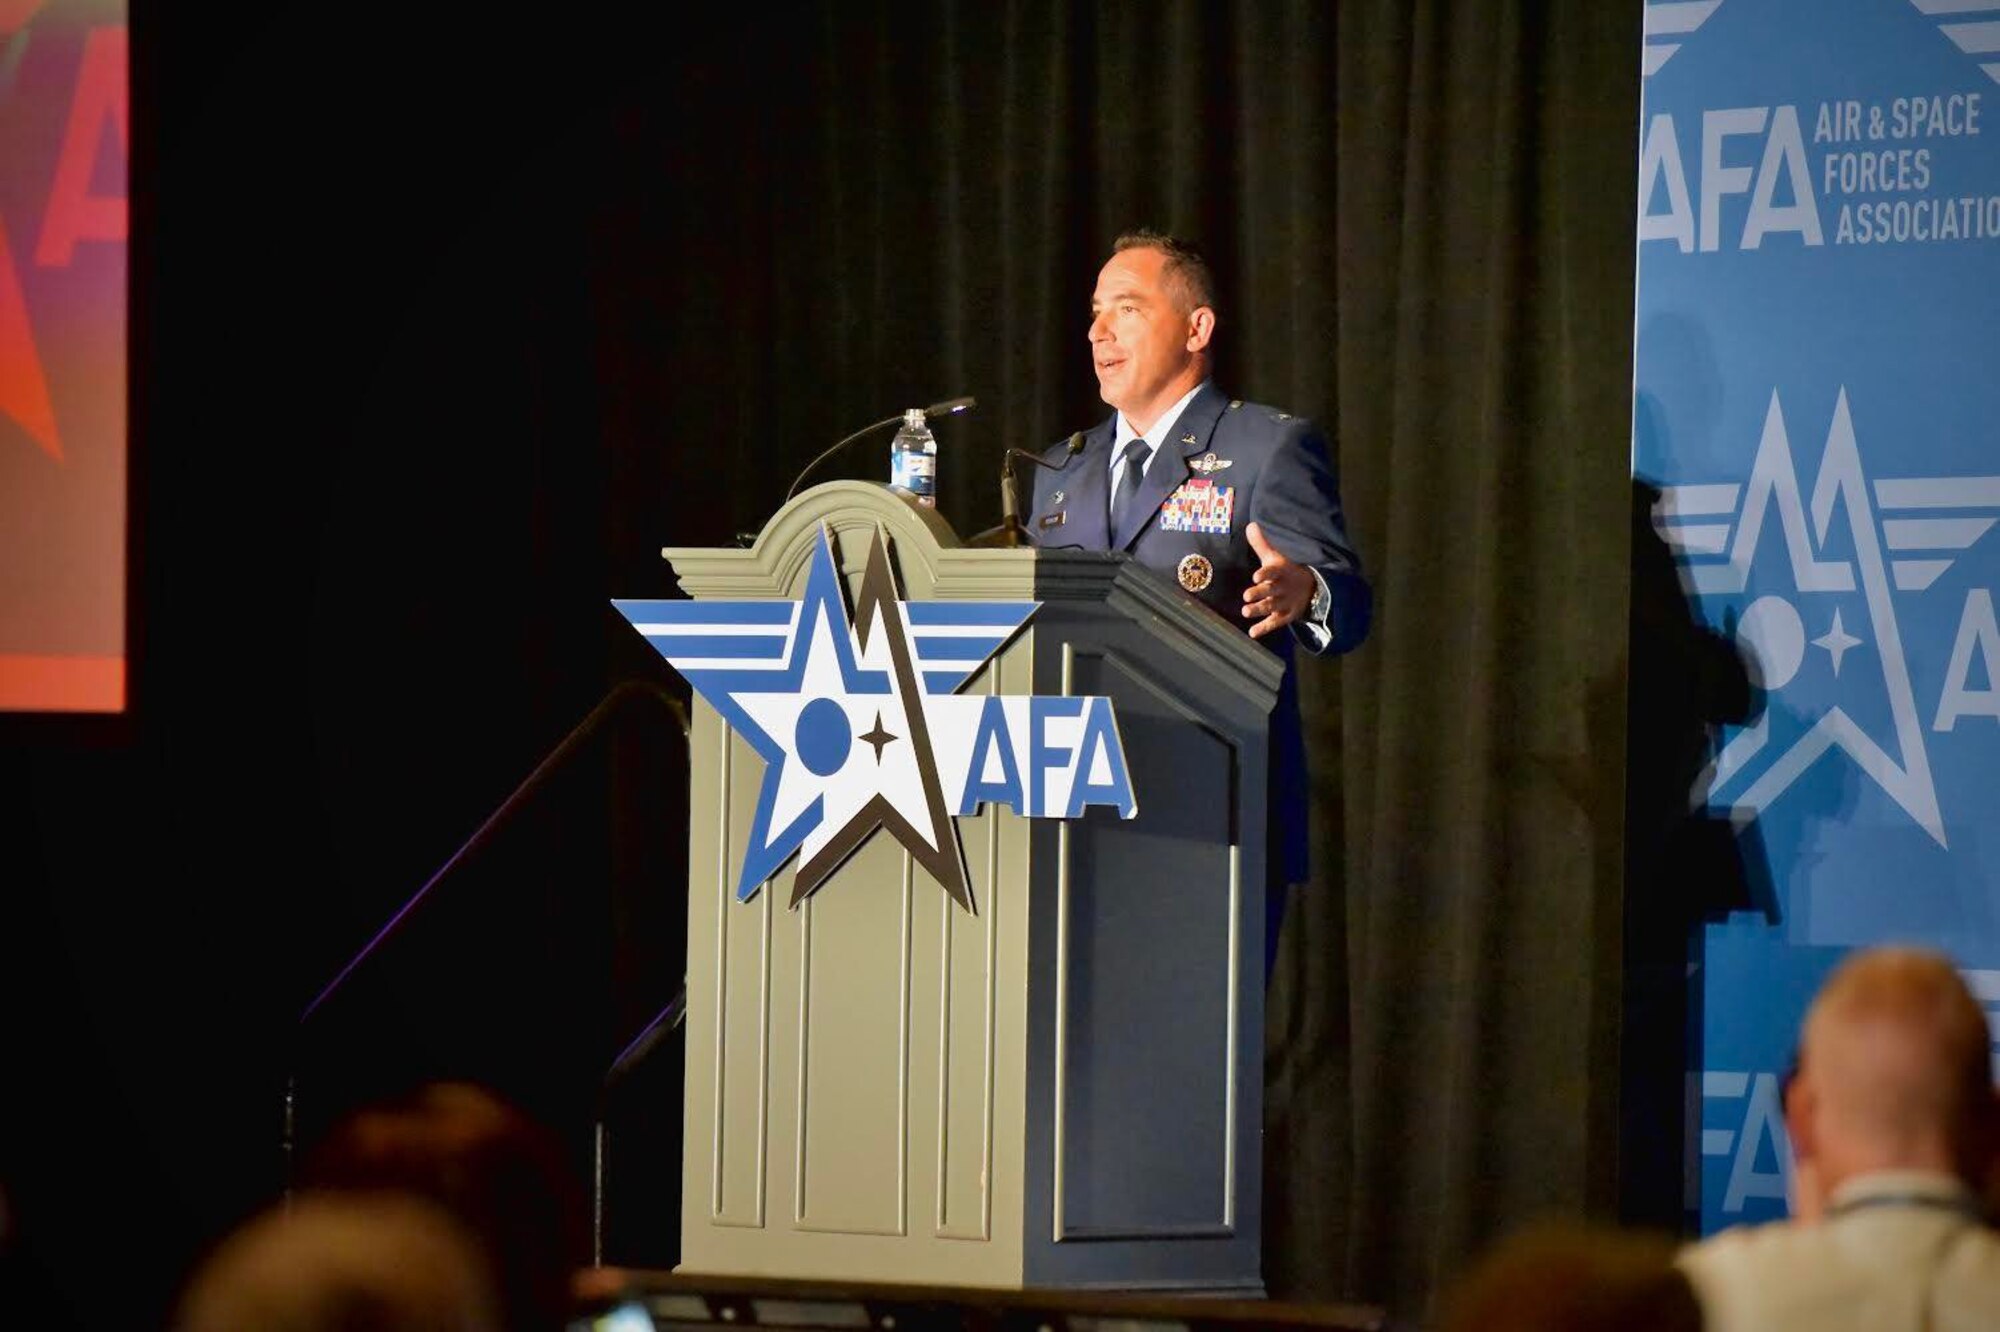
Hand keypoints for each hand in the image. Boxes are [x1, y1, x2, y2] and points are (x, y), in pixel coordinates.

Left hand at [1241, 522, 1314, 639]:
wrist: (1312, 587)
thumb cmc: (1286, 570)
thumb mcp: (1276, 557)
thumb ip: (1262, 544)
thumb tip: (1251, 525)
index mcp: (1281, 572)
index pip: (1273, 572)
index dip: (1265, 574)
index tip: (1256, 576)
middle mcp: (1283, 588)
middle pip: (1271, 591)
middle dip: (1260, 593)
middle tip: (1247, 596)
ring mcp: (1285, 603)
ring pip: (1271, 607)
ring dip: (1259, 609)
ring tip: (1245, 611)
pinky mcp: (1286, 616)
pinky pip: (1274, 622)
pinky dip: (1264, 628)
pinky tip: (1253, 634)